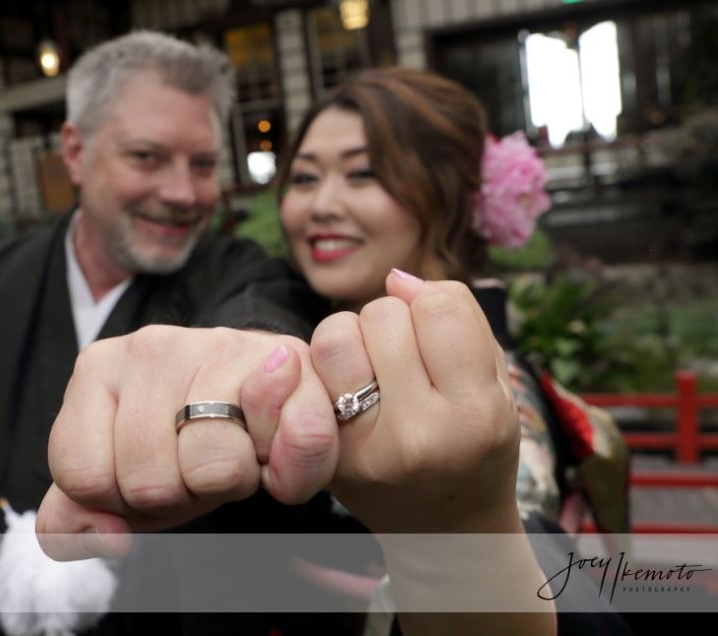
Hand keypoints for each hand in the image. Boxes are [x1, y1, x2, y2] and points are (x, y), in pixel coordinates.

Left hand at [36, 326, 337, 559]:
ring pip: (215, 468)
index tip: (146, 474)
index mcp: (97, 371)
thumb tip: (107, 536)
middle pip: (148, 482)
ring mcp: (220, 346)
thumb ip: (76, 518)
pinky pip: (292, 440)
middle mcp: (152, 347)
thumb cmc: (186, 442)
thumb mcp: (118, 481)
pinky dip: (292, 467)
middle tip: (198, 464)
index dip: (121, 500)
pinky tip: (275, 441)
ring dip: (235, 481)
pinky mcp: (285, 357)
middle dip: (181, 492)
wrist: (268, 403)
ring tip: (236, 450)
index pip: (84, 477)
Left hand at [313, 271, 521, 533]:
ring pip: (336, 333)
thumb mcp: (496, 385)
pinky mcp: (326, 455)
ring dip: (354, 337)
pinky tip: (350, 388)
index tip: (440, 333)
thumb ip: (459, 321)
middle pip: (383, 314)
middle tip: (408, 358)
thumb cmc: (476, 444)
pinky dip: (328, 366)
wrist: (444, 529)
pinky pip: (311, 370)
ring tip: (376, 367)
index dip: (436, 306)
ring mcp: (363, 448)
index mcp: (475, 416)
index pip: (440, 308)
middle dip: (395, 321)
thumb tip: (396, 278)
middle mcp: (416, 435)